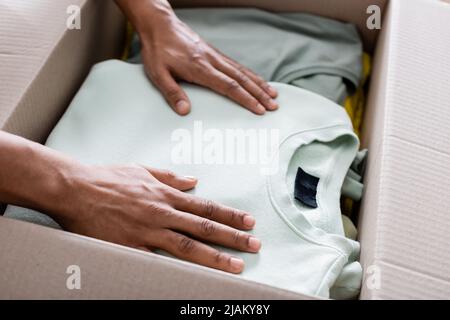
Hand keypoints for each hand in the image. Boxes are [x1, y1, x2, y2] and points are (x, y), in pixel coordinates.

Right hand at [56, 164, 260, 273]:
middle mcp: (162, 213)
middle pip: (204, 228)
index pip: (206, 207)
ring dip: (216, 256)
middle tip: (255, 245)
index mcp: (166, 195)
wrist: (76, 188)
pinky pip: (159, 261)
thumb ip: (171, 177)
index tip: (249, 222)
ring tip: (237, 265)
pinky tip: (195, 277)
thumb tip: (194, 180)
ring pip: (188, 246)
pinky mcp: (131, 247)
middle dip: (233, 237)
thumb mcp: (143, 169)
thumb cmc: (108, 178)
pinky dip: (178, 270)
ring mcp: (148, 231)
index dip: (230, 215)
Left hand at [116, 0, 277, 114]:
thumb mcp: (158, 73)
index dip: (245, 99)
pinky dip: (250, 74)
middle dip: (259, 94)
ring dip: (259, 83)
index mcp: (200, 68)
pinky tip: (256, 79)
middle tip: (274, 106)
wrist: (159, 24)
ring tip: (273, 94)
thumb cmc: (157, 50)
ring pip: (242, 71)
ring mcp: (215, 55)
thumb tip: (185, 111)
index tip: (259, 109)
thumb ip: (172, 93)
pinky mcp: (214, 52)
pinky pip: (236, 64)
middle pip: (241, 79)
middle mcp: (212, 61)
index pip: (229, 86)